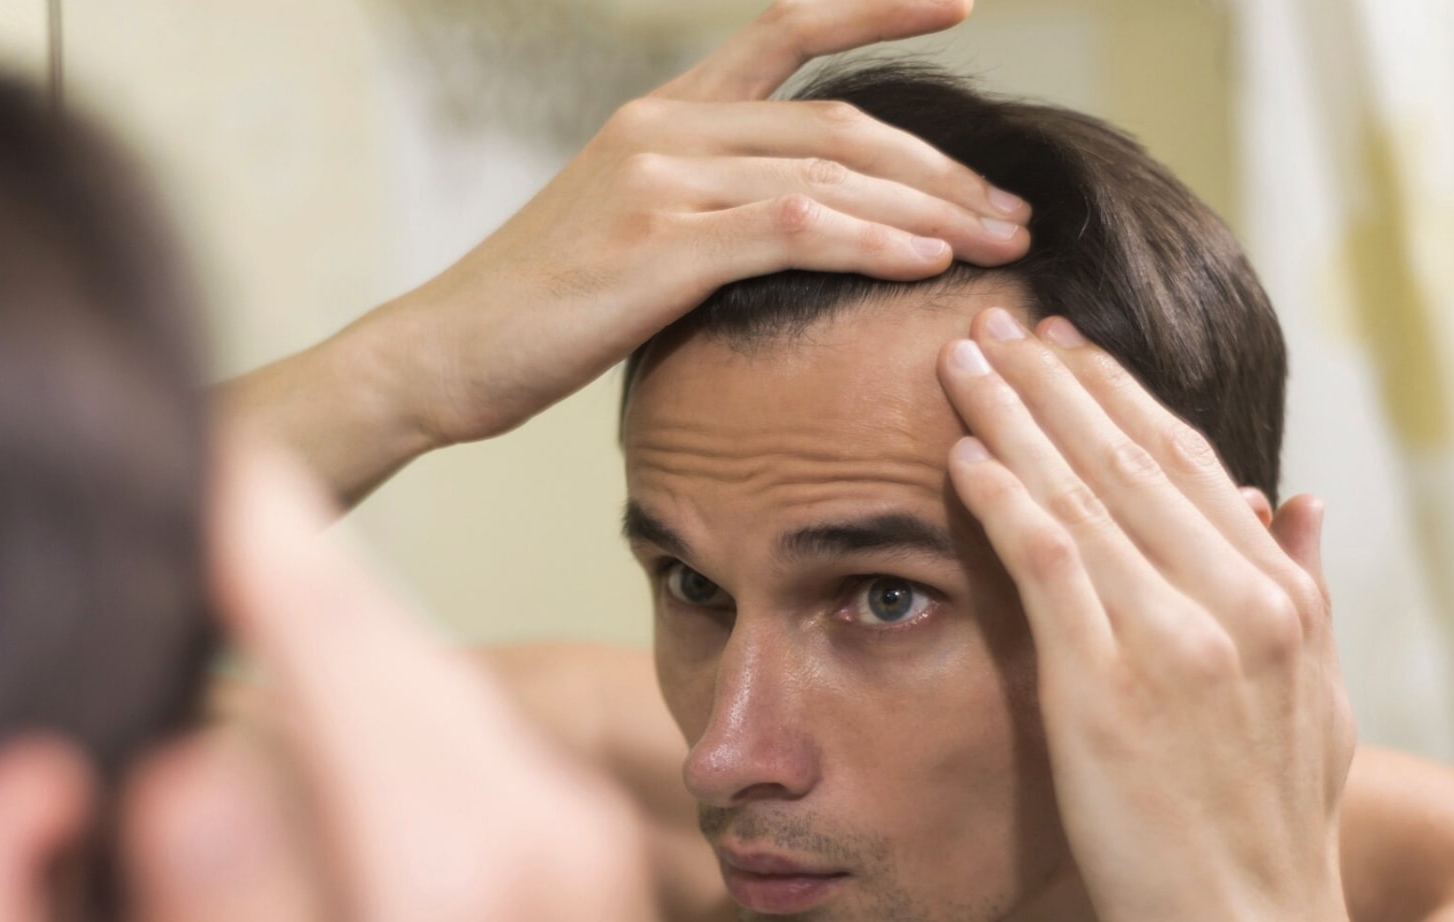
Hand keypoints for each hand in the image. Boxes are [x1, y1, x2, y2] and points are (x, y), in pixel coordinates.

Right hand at [122, 445, 665, 921]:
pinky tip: (335, 675)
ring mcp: (569, 835)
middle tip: (208, 464)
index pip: (348, 652)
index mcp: (469, 872)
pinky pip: (463, 726)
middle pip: (393, 642)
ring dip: (341, 610)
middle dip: (294, 553)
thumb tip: (186, 766)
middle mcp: (540, 825)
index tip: (201, 447)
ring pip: (430, 674)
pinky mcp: (571, 854)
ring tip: (250, 537)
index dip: (263, 546)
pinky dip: (384, 680)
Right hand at [231, 0, 1032, 503]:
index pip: (786, 30)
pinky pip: (793, 230)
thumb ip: (704, 211)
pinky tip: (926, 264)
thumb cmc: (535, 313)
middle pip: (840, 123)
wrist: (441, 355)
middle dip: (941, 167)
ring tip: (999, 243)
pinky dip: (870, 243)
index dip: (877, 8)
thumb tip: (790, 234)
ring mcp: (660, 180)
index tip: (959, 5)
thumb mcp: (623, 235)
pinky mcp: (658, 247)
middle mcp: (665, 127)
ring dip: (929, 210)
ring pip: (830, 174)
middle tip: (1011, 209)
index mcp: (660, 114)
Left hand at [937, 308, 1357, 921]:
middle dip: (1057, 380)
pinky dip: (1004, 496)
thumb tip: (1295, 499)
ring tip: (963, 357)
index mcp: (1280, 599)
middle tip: (998, 319)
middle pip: (1131, 456)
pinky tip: (961, 451)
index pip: (1189, 465)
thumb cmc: (1269, 833)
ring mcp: (1176, 638)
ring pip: (1086, 491)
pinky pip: (1049, 561)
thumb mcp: (1317, 703)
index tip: (1069, 349)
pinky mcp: (1109, 684)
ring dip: (1016, 414)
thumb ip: (1305, 592)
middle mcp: (1236, 600)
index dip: (1120, 396)